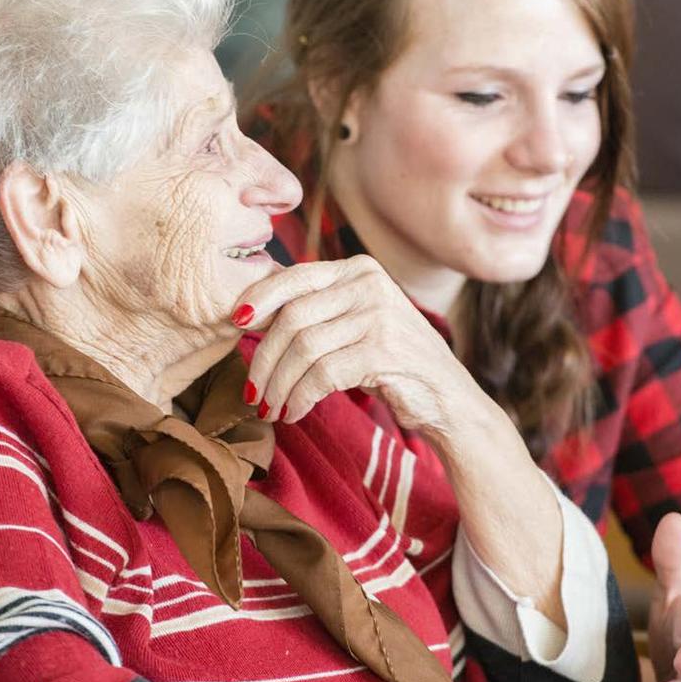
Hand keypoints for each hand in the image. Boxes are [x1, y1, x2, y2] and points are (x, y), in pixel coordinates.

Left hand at [233, 257, 477, 433]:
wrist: (445, 397)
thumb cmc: (391, 362)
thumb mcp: (355, 323)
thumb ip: (317, 310)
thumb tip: (249, 314)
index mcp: (358, 269)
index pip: (294, 277)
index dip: (259, 299)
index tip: (235, 324)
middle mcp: (369, 284)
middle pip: (292, 316)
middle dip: (264, 359)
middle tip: (251, 391)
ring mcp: (378, 315)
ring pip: (303, 348)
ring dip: (278, 384)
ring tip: (270, 407)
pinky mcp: (382, 350)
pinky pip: (322, 374)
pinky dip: (300, 397)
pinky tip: (294, 412)